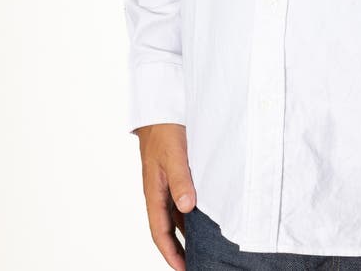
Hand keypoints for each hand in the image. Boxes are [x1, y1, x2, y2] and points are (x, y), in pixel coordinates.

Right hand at [135, 123, 196, 270]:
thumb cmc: (164, 129)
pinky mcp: (175, 173)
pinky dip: (192, 212)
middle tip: (197, 264)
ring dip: (187, 232)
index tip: (184, 269)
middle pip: (167, 229)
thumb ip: (181, 180)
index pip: (160, 232)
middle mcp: (159, 191)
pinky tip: (205, 215)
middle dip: (179, 249)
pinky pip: (182, 200)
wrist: (161, 107)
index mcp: (154, 192)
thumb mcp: (174, 154)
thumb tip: (187, 208)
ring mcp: (166, 183)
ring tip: (204, 246)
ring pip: (175, 215)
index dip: (171, 253)